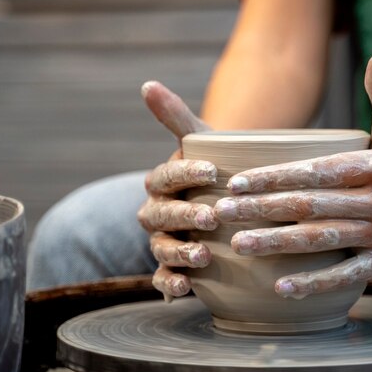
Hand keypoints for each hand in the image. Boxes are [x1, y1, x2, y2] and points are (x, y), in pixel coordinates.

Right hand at [135, 81, 216, 298]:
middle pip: (162, 215)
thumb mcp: (201, 142)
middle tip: (212, 218)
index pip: (167, 176)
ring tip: (203, 256)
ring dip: (179, 253)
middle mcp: (156, 212)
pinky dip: (170, 283)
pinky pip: (162, 278)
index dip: (187, 173)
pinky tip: (187, 287)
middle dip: (185, 217)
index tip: (213, 171)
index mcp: (161, 181)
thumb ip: (175, 117)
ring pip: (161, 248)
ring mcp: (162, 240)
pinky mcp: (171, 266)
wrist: (225, 198)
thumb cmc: (214, 169)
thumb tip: (147, 84)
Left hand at [213, 53, 371, 296]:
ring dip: (277, 244)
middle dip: (262, 210)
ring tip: (239, 245)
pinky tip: (281, 288)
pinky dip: (313, 283)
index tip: (236, 181)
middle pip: (310, 206)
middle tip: (220, 212)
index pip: (315, 171)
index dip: (275, 177)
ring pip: (321, 240)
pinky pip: (345, 275)